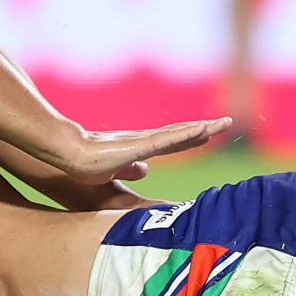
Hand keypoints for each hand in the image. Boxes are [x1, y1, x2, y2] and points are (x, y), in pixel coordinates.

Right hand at [54, 118, 231, 183]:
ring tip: (223, 124)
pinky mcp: (139, 146)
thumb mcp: (114, 172)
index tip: (208, 132)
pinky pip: (168, 140)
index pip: (171, 142)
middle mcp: (145, 140)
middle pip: (180, 133)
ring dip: (201, 129)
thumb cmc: (86, 165)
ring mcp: (143, 142)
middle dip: (203, 130)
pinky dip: (186, 135)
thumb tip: (146, 170)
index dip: (190, 137)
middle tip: (226, 123)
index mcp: (139, 148)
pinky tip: (202, 130)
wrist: (69, 156)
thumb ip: (130, 169)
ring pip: (178, 134)